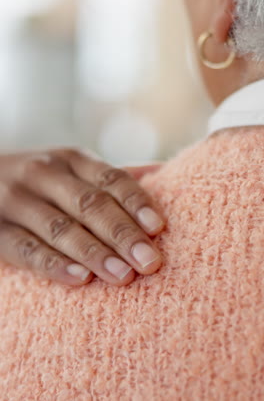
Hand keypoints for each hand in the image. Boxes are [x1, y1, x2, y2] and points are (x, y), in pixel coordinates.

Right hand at [0, 150, 164, 286]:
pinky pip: (27, 251)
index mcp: (71, 159)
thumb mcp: (75, 169)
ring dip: (94, 253)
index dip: (136, 201)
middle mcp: (44, 174)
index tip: (159, 228)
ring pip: (60, 228)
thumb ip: (113, 177)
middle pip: (89, 204)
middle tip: (150, 262)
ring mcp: (17, 201)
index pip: (110, 178)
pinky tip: (81, 279)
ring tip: (123, 276)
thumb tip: (165, 172)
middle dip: (122, 234)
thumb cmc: (46, 182)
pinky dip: (54, 265)